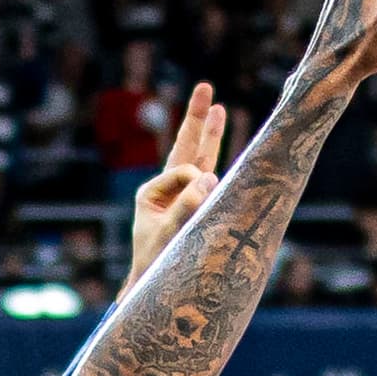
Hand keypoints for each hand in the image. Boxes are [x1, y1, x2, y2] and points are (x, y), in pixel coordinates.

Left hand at [126, 82, 225, 282]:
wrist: (153, 288)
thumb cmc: (155, 264)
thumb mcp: (168, 235)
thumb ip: (187, 207)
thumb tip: (211, 178)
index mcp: (151, 193)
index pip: (181, 172)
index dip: (197, 181)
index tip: (204, 199)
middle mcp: (165, 189)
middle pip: (185, 147)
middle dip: (196, 119)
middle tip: (204, 87)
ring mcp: (180, 196)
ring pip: (198, 157)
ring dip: (209, 133)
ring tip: (219, 107)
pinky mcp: (194, 206)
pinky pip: (209, 176)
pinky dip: (217, 156)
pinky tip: (225, 141)